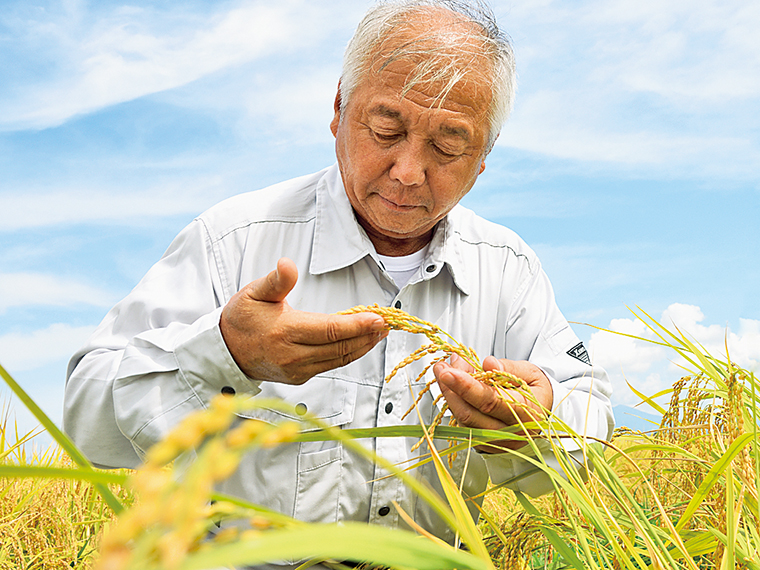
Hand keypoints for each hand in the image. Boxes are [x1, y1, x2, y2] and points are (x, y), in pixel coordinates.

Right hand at [220, 258, 387, 384]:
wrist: (227, 350)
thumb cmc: (242, 318)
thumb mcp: (254, 293)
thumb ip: (276, 281)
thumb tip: (287, 264)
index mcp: (283, 332)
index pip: (329, 330)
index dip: (357, 325)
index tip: (377, 318)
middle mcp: (292, 356)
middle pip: (340, 347)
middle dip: (367, 336)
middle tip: (388, 322)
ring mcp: (298, 370)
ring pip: (339, 359)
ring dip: (363, 346)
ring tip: (381, 331)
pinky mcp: (301, 377)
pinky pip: (332, 365)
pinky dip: (350, 353)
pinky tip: (362, 341)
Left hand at [433, 355, 553, 451]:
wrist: (543, 411)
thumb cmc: (536, 391)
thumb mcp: (530, 373)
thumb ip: (509, 368)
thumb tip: (489, 363)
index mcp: (526, 414)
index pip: (491, 401)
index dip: (467, 387)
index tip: (449, 372)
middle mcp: (511, 433)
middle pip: (471, 415)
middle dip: (451, 390)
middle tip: (441, 368)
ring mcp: (497, 442)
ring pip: (464, 422)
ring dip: (450, 396)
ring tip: (446, 372)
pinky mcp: (486, 444)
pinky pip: (464, 426)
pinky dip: (455, 406)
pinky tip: (452, 388)